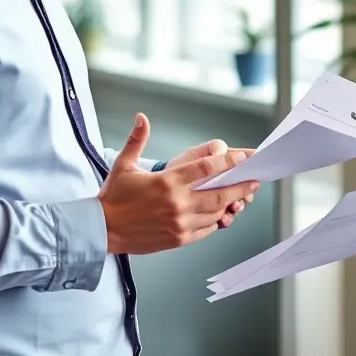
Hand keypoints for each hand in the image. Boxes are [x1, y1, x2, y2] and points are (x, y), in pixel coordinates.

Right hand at [97, 115, 258, 253]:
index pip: (206, 169)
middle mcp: (177, 203)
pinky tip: (220, 212)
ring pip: (215, 212)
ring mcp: (179, 223)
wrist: (101, 230)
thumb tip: (142, 117)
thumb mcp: (124, 164)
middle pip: (219, 194)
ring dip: (230, 203)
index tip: (243, 157)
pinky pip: (206, 229)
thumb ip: (137, 139)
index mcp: (167, 182)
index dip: (229, 162)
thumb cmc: (113, 197)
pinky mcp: (178, 239)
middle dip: (240, 186)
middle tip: (254, 180)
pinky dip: (215, 220)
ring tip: (241, 195)